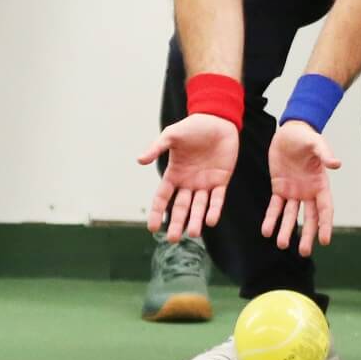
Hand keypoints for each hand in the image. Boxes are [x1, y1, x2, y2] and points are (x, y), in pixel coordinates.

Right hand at [137, 112, 237, 242]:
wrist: (217, 120)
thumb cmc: (192, 127)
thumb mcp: (171, 136)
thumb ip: (156, 148)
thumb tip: (139, 160)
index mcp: (174, 174)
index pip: (162, 198)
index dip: (156, 212)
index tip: (152, 228)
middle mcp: (188, 182)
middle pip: (180, 208)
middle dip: (176, 223)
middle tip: (172, 239)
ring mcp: (204, 183)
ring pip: (199, 207)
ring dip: (196, 221)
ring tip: (193, 233)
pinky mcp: (221, 181)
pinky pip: (217, 199)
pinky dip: (214, 210)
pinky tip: (210, 221)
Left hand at [261, 120, 342, 256]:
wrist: (288, 131)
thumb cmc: (306, 137)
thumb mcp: (316, 143)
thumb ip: (324, 154)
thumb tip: (337, 164)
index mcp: (320, 184)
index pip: (325, 209)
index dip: (325, 225)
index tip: (325, 240)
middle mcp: (308, 192)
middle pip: (309, 218)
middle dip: (307, 235)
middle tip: (304, 252)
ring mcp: (294, 192)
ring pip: (291, 216)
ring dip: (287, 230)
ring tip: (282, 244)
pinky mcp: (279, 188)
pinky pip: (275, 207)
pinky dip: (271, 219)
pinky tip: (266, 231)